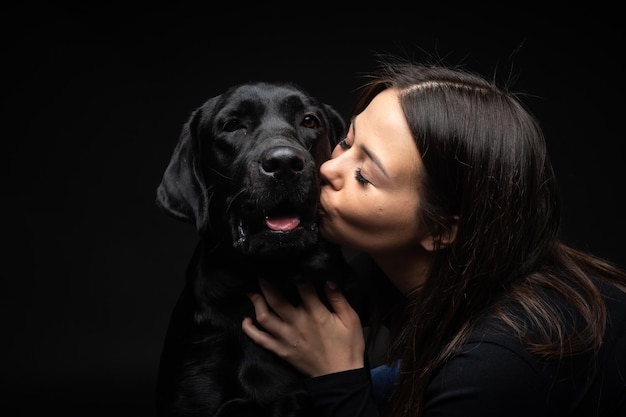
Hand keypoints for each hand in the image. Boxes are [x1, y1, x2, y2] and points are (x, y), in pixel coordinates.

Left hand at [242, 278, 365, 377]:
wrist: (340, 376)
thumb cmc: (348, 346)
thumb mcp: (351, 320)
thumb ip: (338, 299)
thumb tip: (328, 280)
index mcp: (316, 314)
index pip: (301, 287)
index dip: (294, 273)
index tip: (288, 264)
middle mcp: (297, 323)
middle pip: (276, 299)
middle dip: (266, 284)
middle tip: (261, 273)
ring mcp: (287, 338)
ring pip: (265, 317)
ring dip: (256, 302)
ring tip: (252, 292)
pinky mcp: (281, 350)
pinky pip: (261, 339)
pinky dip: (250, 330)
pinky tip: (246, 321)